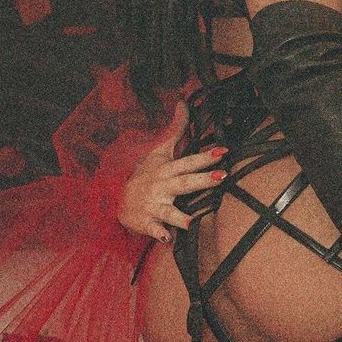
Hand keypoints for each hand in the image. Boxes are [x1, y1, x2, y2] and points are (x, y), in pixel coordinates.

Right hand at [116, 101, 225, 243]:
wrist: (118, 200)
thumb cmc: (146, 175)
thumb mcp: (159, 151)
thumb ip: (176, 130)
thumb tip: (183, 103)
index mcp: (167, 170)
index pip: (188, 162)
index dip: (205, 156)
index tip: (223, 152)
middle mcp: (162, 187)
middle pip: (184, 183)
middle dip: (202, 180)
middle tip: (222, 178)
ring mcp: (154, 205)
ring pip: (168, 211)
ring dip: (179, 216)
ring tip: (191, 222)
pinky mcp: (147, 222)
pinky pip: (154, 230)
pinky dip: (160, 234)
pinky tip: (168, 239)